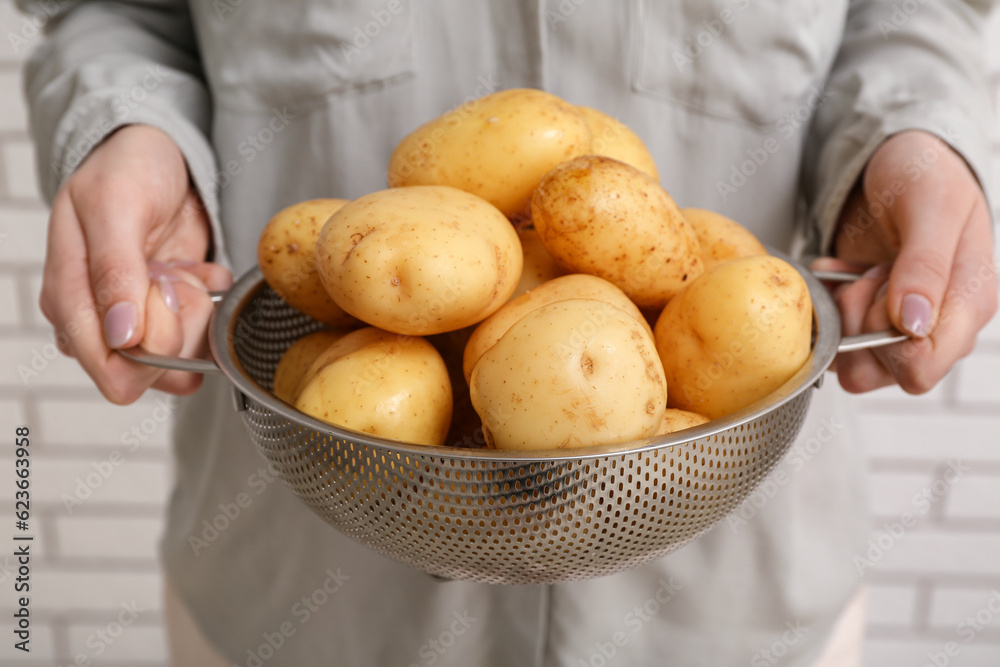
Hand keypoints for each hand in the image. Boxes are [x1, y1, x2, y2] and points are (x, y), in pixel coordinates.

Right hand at [39, 124, 231, 403]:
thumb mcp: (116, 205)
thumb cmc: (124, 170)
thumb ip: (114, 270)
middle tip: (177, 278)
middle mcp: (97, 317)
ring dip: (195, 316)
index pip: (106, 367)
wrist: (155, 153)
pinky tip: (196, 270)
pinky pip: (198, 334)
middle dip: (177, 328)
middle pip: (147, 370)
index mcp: (68, 297)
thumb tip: (120, 335)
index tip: (164, 298)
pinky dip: (208, 304)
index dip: (150, 348)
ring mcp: (134, 317)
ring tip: (184, 271)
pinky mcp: (166, 312)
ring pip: (177, 358)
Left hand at [816, 130, 996, 393]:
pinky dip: (827, 305)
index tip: (881, 290)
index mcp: (969, 305)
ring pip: (856, 362)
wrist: (900, 159)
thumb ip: (926, 265)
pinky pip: (835, 337)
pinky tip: (838, 270)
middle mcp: (937, 324)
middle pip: (884, 371)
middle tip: (865, 276)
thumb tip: (913, 325)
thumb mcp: (931, 205)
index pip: (922, 369)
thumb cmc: (927, 174)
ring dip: (842, 317)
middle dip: (860, 326)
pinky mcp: (869, 315)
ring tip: (855, 273)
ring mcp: (900, 324)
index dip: (886, 342)